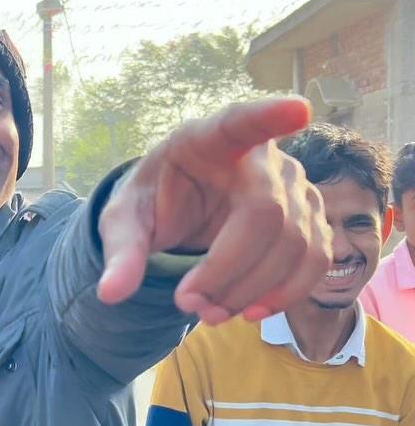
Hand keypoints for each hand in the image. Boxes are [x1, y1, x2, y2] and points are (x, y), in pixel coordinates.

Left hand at [97, 97, 331, 324]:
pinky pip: (316, 258)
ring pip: (296, 243)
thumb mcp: (125, 221)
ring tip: (211, 314)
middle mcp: (261, 157)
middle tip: (189, 304)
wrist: (181, 214)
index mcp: (208, 139)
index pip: (242, 121)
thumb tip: (110, 293)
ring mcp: (294, 186)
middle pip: (267, 214)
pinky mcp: (310, 219)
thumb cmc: (155, 203)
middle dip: (229, 271)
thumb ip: (120, 251)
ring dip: (254, 290)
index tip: (297, 110)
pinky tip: (251, 311)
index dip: (270, 116)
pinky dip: (286, 293)